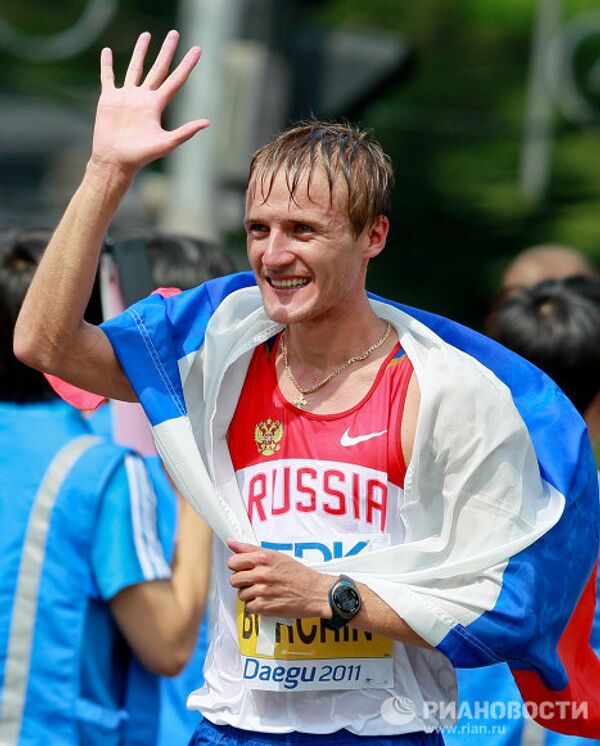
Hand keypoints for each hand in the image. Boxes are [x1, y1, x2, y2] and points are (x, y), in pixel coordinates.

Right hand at [91, 30, 208, 175]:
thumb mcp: (166, 144)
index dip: (187, 65)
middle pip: (158, 68)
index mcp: (157, 105)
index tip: (197, 50)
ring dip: (141, 52)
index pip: (176, 80)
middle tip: (175, 34)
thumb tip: (207, 123)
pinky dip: (107, 64)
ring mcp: (127, 96)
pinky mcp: (109, 99)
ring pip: (135, 68)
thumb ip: (185, 132)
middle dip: (167, 51)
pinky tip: (108, 52)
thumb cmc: (141, 156)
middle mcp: (144, 98)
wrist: (115, 160)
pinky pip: (108, 77)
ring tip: (147, 35)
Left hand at [227, 539, 332, 618]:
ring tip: (264, 591)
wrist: (314, 593)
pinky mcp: (263, 607)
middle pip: (234, 579)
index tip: (243, 569)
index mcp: (263, 558)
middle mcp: (260, 574)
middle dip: (242, 581)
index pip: (233, 562)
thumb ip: (250, 549)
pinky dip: (256, 605)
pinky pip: (248, 606)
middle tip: (255, 581)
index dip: (237, 566)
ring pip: (240, 594)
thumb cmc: (297, 574)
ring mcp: (261, 591)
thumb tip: (232, 543)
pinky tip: (267, 600)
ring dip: (250, 594)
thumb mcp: (276, 555)